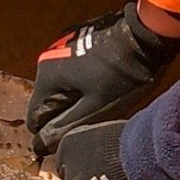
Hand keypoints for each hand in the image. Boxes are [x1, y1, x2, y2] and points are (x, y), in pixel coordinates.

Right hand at [27, 1, 179, 156]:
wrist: (144, 34)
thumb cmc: (122, 74)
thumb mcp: (95, 108)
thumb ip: (64, 128)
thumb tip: (40, 145)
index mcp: (46, 78)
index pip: (35, 118)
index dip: (52, 132)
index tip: (75, 135)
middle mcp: (45, 61)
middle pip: (48, 102)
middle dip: (67, 113)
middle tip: (95, 116)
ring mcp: (59, 49)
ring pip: (61, 87)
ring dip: (76, 98)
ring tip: (103, 98)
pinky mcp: (74, 42)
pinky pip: (71, 73)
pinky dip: (82, 82)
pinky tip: (105, 81)